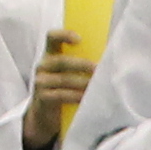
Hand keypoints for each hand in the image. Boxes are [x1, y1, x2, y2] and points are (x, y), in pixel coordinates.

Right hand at [27, 31, 92, 146]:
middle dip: (82, 65)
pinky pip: (60, 95)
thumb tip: (110, 55)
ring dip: (82, 82)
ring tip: (96, 85)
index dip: (64, 35)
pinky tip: (86, 98)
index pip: (52, 37)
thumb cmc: (65, 88)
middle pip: (62, 61)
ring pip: (63, 80)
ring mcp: (40, 82)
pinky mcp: (42, 98)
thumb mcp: (70, 72)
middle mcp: (42, 66)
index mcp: (50, 54)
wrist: (47, 115)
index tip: (79, 39)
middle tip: (98, 69)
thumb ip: (82, 62)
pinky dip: (75, 96)